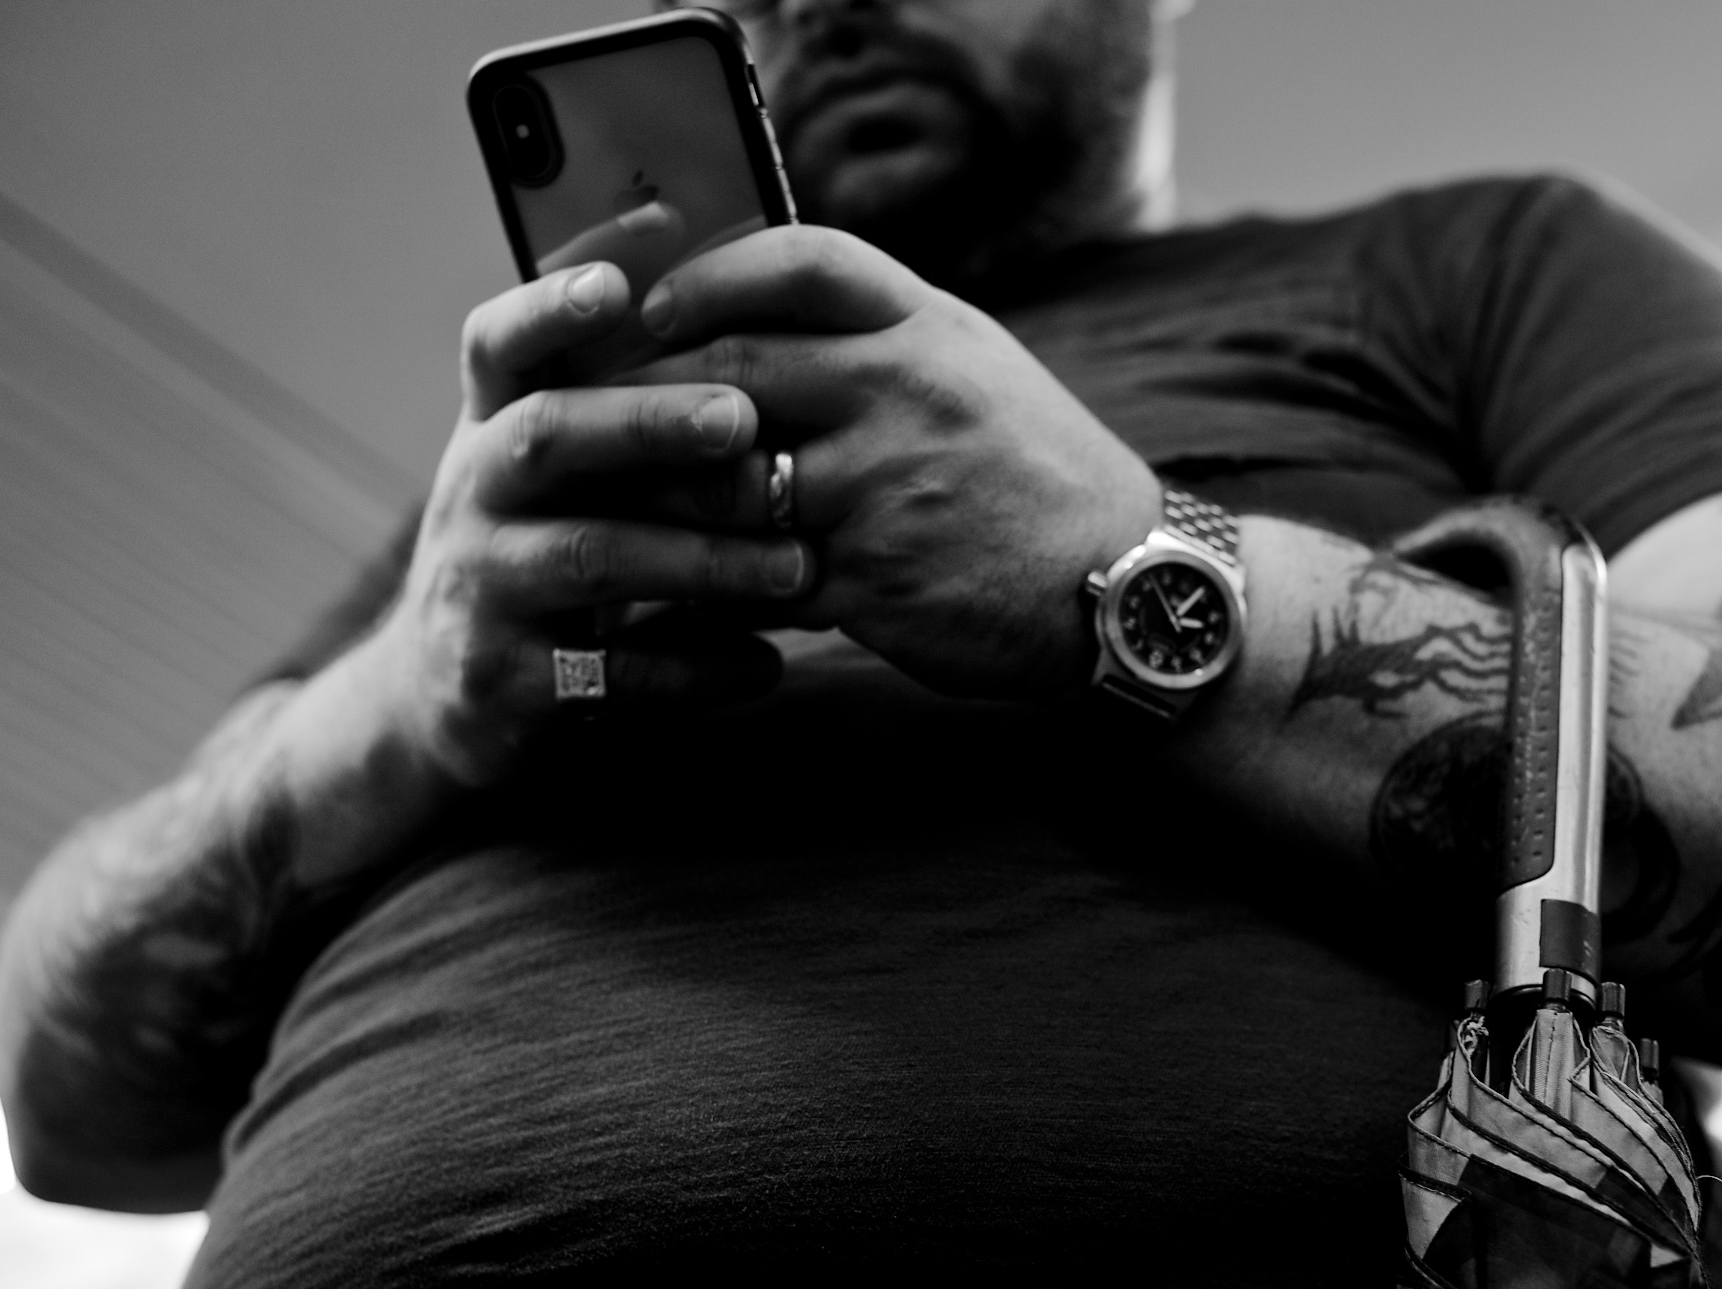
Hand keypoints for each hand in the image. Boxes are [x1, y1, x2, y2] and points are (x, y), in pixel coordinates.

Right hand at [353, 261, 816, 787]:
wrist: (442, 701)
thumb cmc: (539, 549)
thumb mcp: (554, 471)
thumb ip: (615, 399)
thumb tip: (723, 277)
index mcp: (490, 427)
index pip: (496, 344)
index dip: (549, 304)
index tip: (620, 283)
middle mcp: (474, 495)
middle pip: (547, 436)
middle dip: (648, 420)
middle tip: (744, 418)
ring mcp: (485, 589)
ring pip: (593, 557)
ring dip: (706, 557)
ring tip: (801, 564)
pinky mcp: (511, 683)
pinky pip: (614, 675)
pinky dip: (697, 669)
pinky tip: (766, 663)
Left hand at [625, 225, 1162, 699]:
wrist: (1124, 588)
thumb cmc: (1037, 476)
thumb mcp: (976, 371)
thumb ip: (880, 340)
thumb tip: (758, 323)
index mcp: (929, 328)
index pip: (800, 262)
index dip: (708, 274)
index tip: (652, 306)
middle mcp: (906, 391)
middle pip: (735, 369)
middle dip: (650, 399)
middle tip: (596, 422)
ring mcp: (888, 486)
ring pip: (728, 483)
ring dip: (666, 503)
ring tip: (621, 512)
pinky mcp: (874, 580)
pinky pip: (757, 579)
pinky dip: (711, 589)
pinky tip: (681, 594)